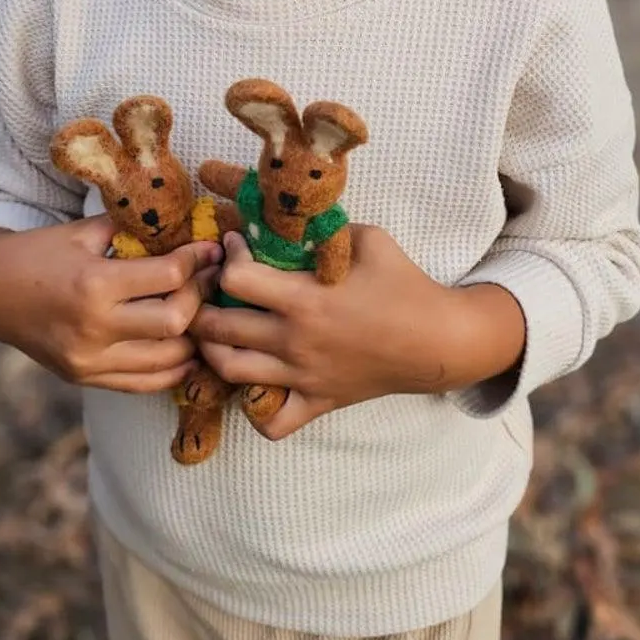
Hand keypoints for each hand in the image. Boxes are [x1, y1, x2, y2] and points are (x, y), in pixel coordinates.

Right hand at [0, 219, 221, 392]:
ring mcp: (89, 360)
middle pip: (176, 321)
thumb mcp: (82, 233)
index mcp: (94, 283)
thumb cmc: (39, 253)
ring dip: (193, 337)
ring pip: (167, 359)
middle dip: (200, 297)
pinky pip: (144, 384)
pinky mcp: (86, 379)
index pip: (169, 276)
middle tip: (208, 281)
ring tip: (201, 314)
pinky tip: (185, 349)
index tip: (212, 249)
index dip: (199, 260)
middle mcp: (93, 327)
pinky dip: (172, 369)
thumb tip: (185, 223)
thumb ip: (131, 231)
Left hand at [191, 227, 525, 438]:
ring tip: (216, 328)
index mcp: (305, 298)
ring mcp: (302, 376)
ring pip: (229, 371)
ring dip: (211, 348)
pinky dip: (252, 408)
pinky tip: (253, 381)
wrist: (437, 341)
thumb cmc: (404, 285)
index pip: (235, 278)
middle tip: (207, 287)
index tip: (235, 245)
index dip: (227, 256)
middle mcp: (295, 341)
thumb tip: (288, 216)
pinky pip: (270, 423)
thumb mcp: (368, 239)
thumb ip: (323, 229)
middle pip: (218, 326)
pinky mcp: (315, 402)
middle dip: (201, 302)